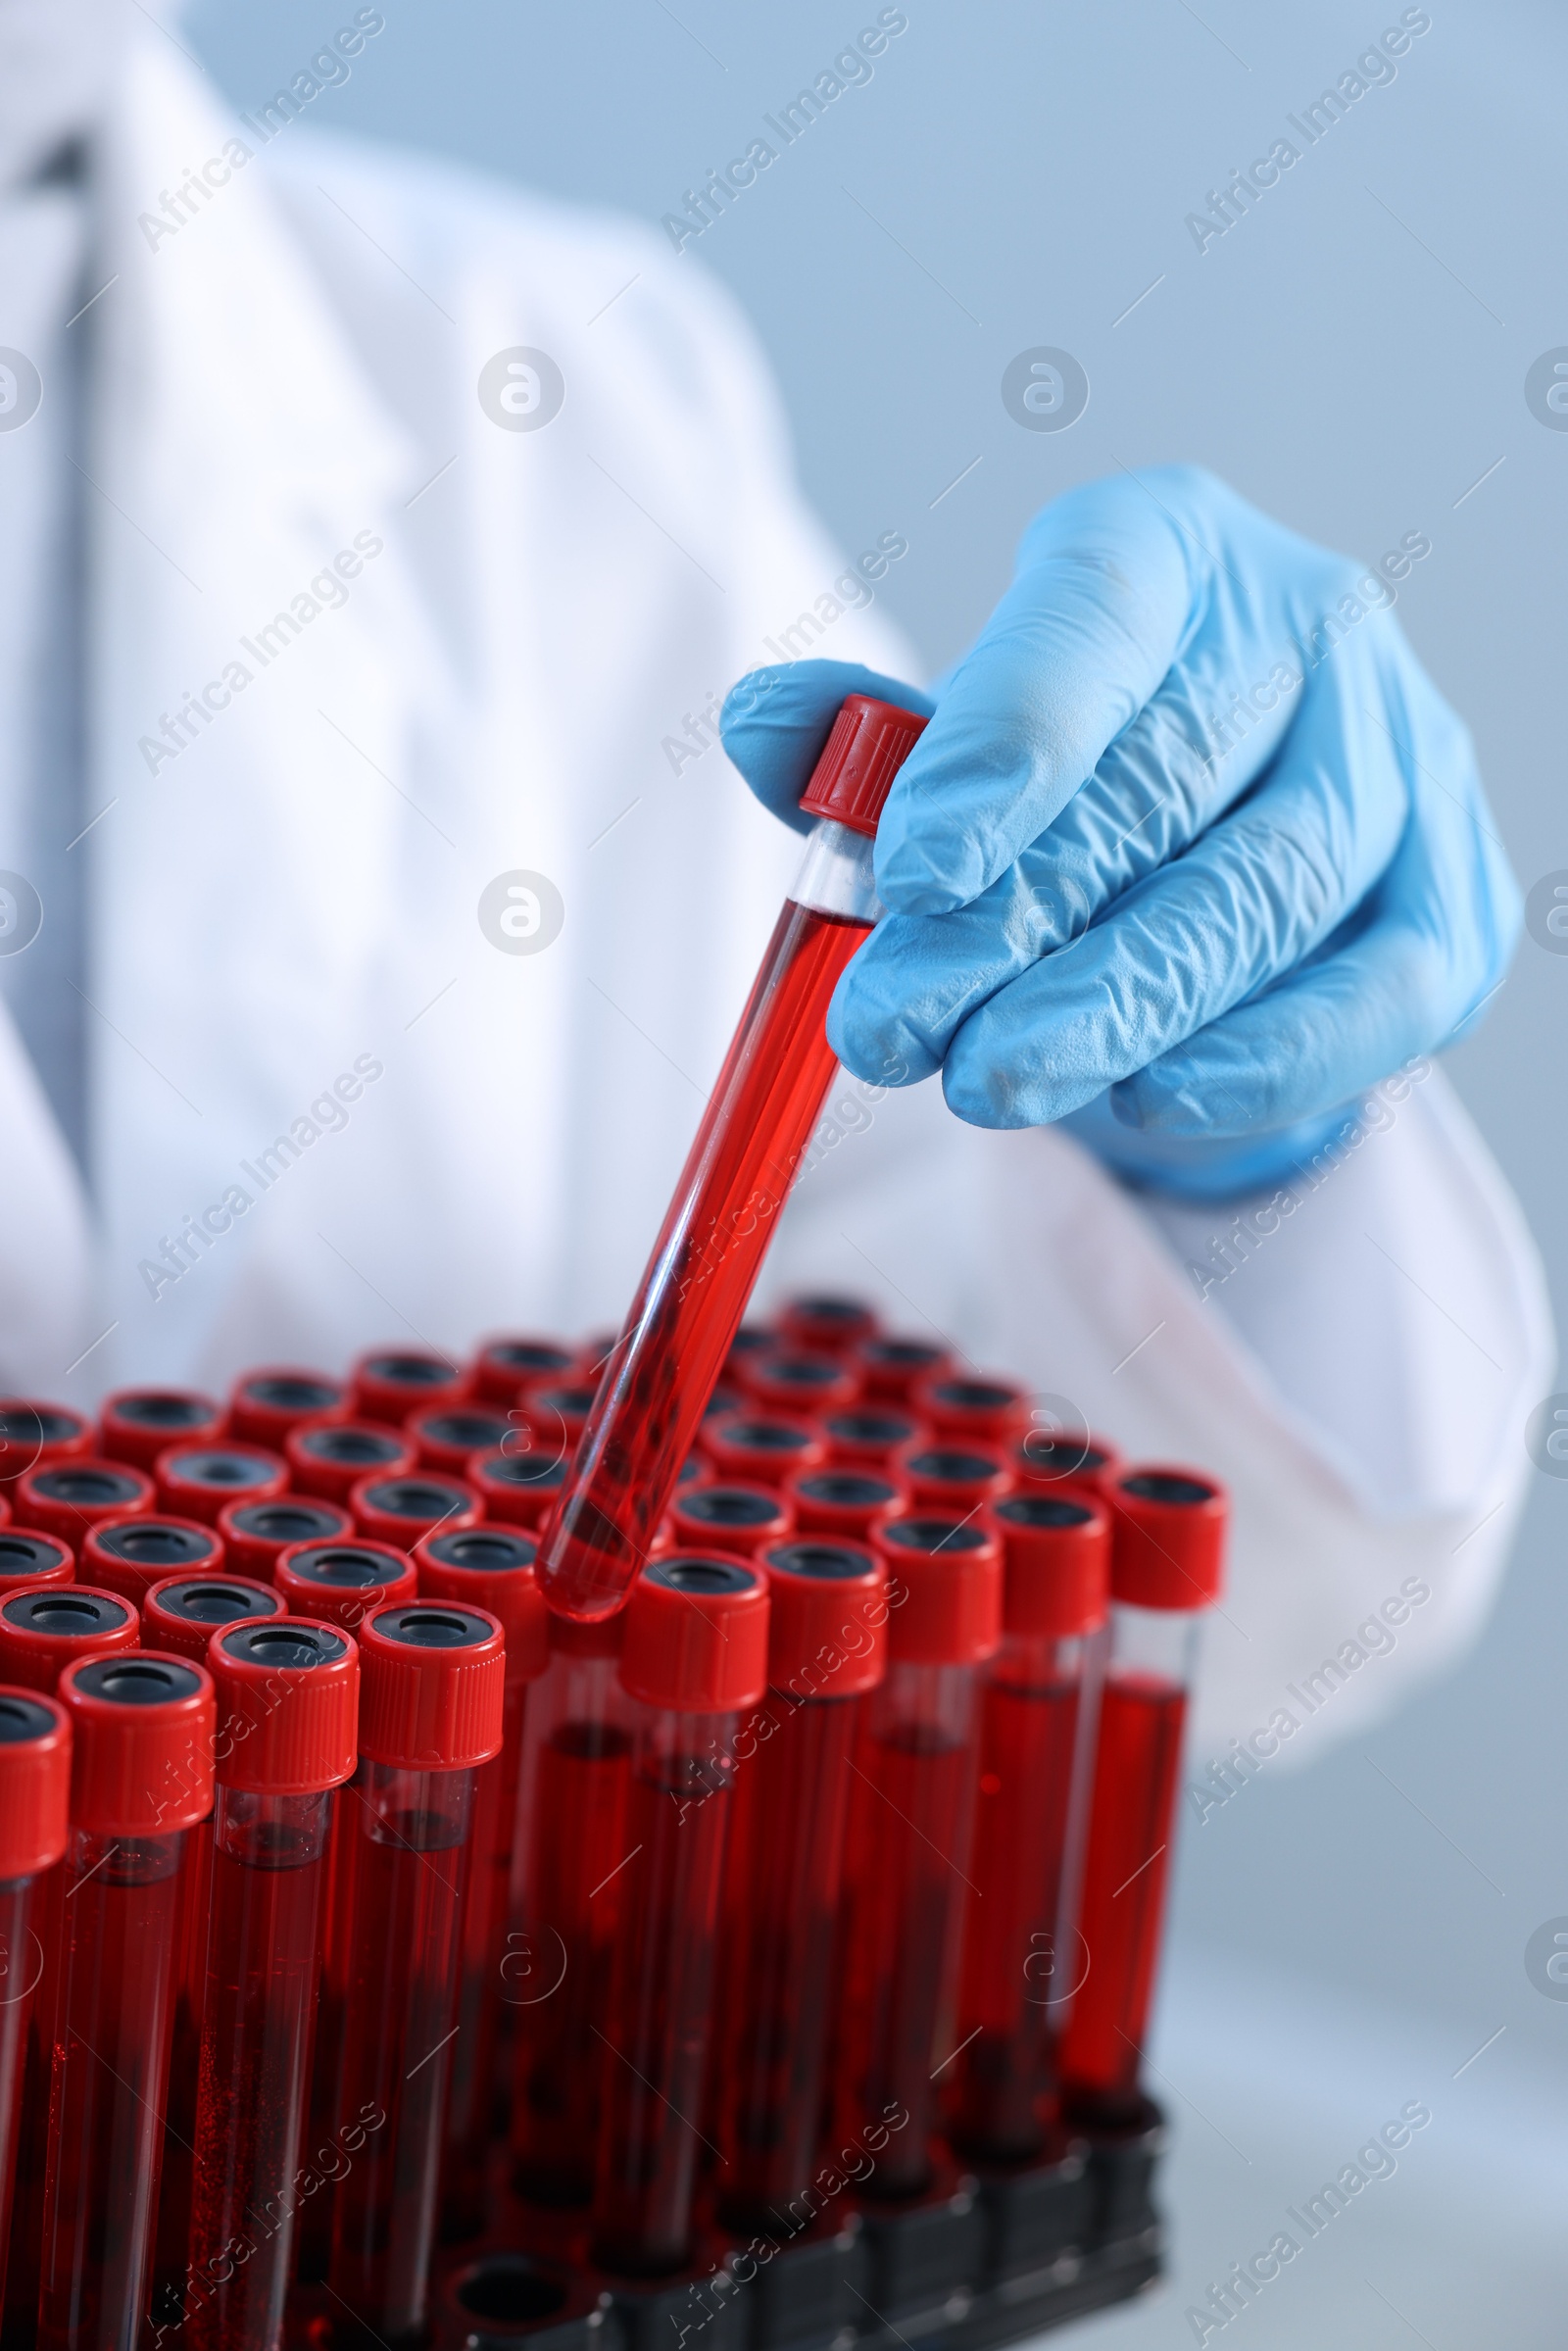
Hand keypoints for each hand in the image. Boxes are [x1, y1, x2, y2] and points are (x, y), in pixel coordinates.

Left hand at [720, 467, 1517, 1184]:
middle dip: (1014, 923)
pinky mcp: (1448, 900)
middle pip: (1166, 779)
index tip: (916, 868)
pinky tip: (1151, 1096)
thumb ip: (858, 746)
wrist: (1227, 846)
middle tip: (897, 1026)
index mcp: (1168, 552)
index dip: (1007, 746)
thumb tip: (768, 726)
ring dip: (1117, 1004)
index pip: (1094, 622)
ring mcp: (1401, 760)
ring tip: (990, 1082)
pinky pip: (1372, 996)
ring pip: (1263, 891)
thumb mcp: (948, 746)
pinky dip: (1261, 1057)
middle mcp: (1309, 630)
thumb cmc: (1072, 784)